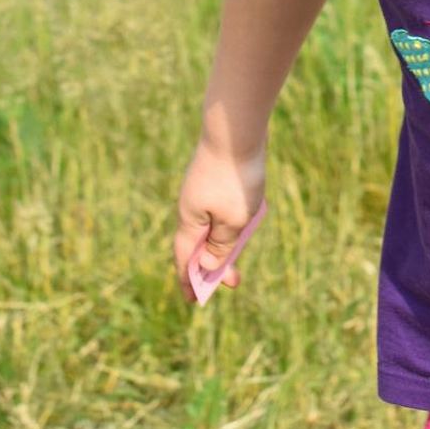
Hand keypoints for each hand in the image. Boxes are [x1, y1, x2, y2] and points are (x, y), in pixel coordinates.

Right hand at [173, 138, 266, 306]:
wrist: (237, 128)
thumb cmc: (236, 177)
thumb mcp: (234, 221)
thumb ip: (221, 246)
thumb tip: (206, 267)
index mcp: (190, 220)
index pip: (184, 259)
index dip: (189, 281)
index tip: (193, 301)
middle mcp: (191, 206)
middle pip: (198, 243)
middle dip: (214, 265)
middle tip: (235, 282)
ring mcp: (203, 189)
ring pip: (210, 225)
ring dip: (223, 243)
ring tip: (238, 255)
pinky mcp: (217, 177)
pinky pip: (220, 208)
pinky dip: (228, 222)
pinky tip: (244, 218)